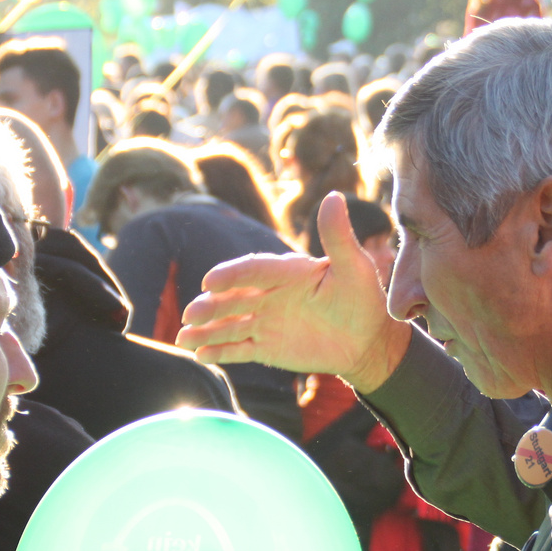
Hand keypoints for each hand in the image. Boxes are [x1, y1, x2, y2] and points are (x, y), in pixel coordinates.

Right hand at [177, 192, 410, 392]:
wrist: (368, 342)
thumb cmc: (364, 300)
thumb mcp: (354, 267)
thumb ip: (338, 237)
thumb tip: (334, 196)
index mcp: (287, 272)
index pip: (254, 270)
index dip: (231, 275)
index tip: (209, 282)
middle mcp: (269, 294)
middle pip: (233, 299)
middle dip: (210, 306)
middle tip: (191, 314)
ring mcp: (265, 321)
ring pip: (229, 325)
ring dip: (206, 330)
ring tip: (183, 339)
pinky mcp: (266, 346)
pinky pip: (238, 349)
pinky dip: (219, 351)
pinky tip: (199, 354)